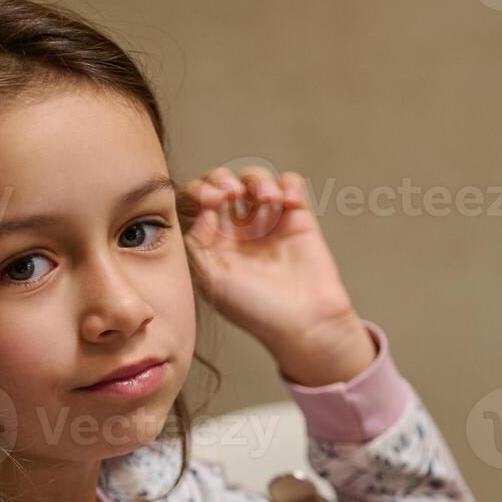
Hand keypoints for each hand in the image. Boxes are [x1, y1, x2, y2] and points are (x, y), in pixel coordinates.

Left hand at [180, 165, 375, 385]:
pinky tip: (288, 204)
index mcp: (212, 243)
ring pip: (254, 179)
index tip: (211, 201)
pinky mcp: (298, 218)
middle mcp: (237, 230)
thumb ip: (197, 241)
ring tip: (268, 200)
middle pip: (221, 182)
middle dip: (222, 179)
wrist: (305, 322)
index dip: (199, 191)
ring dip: (256, 180)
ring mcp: (268, 222)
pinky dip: (288, 185)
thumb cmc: (257, 309)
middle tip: (231, 193)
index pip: (196, 202)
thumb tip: (202, 210)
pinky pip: (290, 184)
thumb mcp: (211, 280)